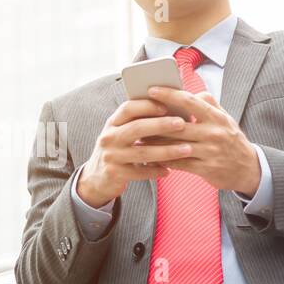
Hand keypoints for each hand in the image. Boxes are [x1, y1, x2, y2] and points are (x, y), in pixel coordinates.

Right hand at [77, 97, 195, 206]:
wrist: (96, 178)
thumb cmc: (117, 150)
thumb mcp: (121, 133)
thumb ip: (138, 122)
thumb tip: (170, 109)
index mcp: (112, 123)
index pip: (128, 108)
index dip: (147, 105)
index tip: (167, 105)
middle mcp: (109, 138)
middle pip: (137, 128)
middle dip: (161, 125)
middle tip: (182, 123)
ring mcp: (111, 156)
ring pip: (142, 152)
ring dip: (166, 151)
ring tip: (186, 149)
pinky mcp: (115, 173)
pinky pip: (140, 172)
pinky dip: (156, 171)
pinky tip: (169, 171)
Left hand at [143, 86, 261, 195]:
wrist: (249, 168)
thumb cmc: (231, 139)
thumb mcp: (225, 118)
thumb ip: (208, 103)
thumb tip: (189, 92)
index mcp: (216, 117)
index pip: (190, 101)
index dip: (169, 95)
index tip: (151, 90)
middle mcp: (213, 133)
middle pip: (178, 125)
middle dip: (155, 121)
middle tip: (136, 117)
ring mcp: (210, 152)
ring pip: (176, 146)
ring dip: (155, 143)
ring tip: (138, 138)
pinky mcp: (206, 169)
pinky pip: (180, 164)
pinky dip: (163, 160)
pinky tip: (151, 158)